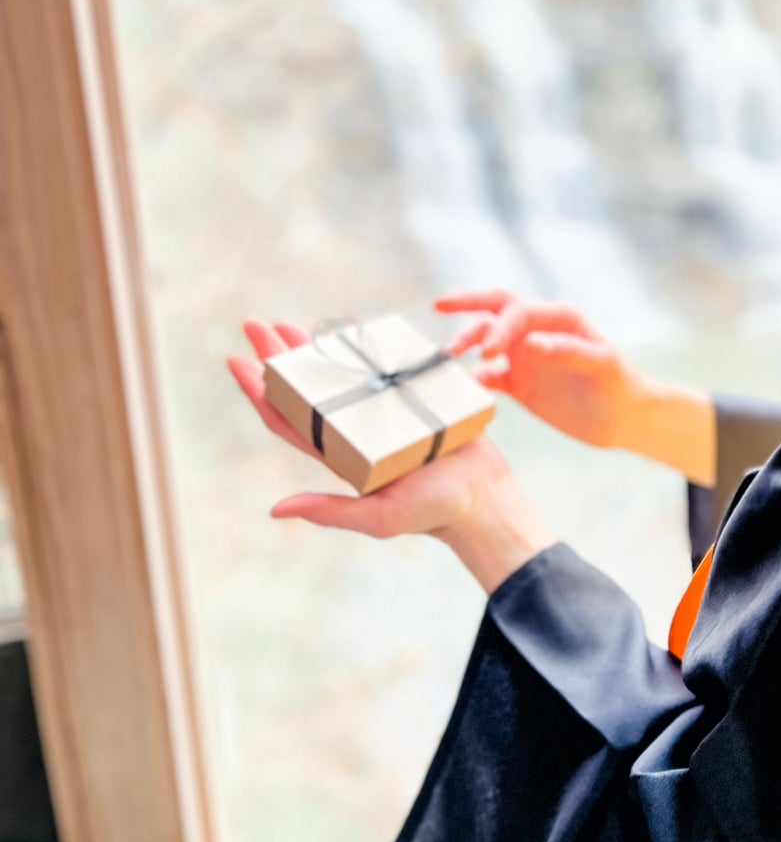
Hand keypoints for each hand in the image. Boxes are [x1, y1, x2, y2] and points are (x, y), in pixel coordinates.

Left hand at [226, 317, 513, 539]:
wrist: (482, 497)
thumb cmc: (433, 511)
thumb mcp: (380, 517)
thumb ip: (331, 512)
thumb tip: (276, 509)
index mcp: (339, 456)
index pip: (286, 419)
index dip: (259, 391)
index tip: (237, 359)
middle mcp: (352, 432)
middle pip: (302, 389)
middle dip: (277, 356)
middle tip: (256, 324)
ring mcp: (378, 415)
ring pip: (333, 376)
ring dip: (309, 350)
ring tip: (288, 323)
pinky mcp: (407, 400)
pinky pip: (374, 370)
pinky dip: (356, 351)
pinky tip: (345, 333)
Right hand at [435, 288, 652, 450]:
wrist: (624, 420)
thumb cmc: (621, 386)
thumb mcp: (603, 367)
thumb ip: (567, 353)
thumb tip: (530, 343)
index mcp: (558, 318)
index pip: (518, 311)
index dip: (500, 327)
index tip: (488, 352)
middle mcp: (536, 331)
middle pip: (495, 309)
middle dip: (467, 305)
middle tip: (440, 307)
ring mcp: (525, 356)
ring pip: (485, 341)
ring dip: (465, 344)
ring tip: (445, 357)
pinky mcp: (518, 383)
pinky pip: (488, 377)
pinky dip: (474, 380)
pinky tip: (464, 388)